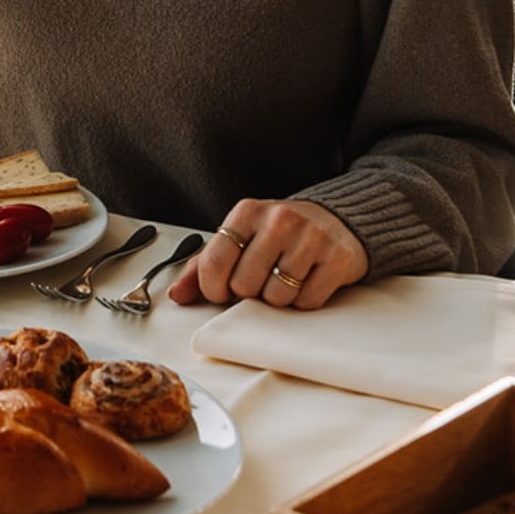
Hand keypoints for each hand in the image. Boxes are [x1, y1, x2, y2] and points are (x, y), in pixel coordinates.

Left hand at [167, 198, 368, 310]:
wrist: (335, 221)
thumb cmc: (278, 234)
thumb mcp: (240, 239)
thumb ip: (204, 265)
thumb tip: (177, 294)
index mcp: (247, 212)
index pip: (214, 263)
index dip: (213, 289)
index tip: (221, 291)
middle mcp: (279, 219)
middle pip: (245, 285)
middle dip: (248, 293)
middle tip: (260, 280)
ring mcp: (311, 237)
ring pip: (277, 297)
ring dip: (277, 299)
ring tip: (284, 279)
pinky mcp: (337, 258)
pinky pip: (307, 301)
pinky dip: (303, 301)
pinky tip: (306, 281)